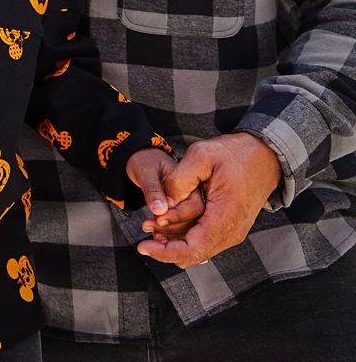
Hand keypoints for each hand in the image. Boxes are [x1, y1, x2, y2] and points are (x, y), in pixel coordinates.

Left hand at [136, 133, 281, 267]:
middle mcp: (231, 232)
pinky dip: (185, 236)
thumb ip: (179, 179)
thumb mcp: (202, 156)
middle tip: (144, 228)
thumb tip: (163, 203)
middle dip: (164, 246)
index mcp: (225, 217)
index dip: (164, 252)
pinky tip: (169, 223)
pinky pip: (205, 240)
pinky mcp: (230, 226)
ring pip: (198, 249)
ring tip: (152, 224)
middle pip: (193, 254)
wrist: (265, 156)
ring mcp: (232, 231)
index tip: (142, 246)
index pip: (192, 249)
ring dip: (174, 241)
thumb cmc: (235, 153)